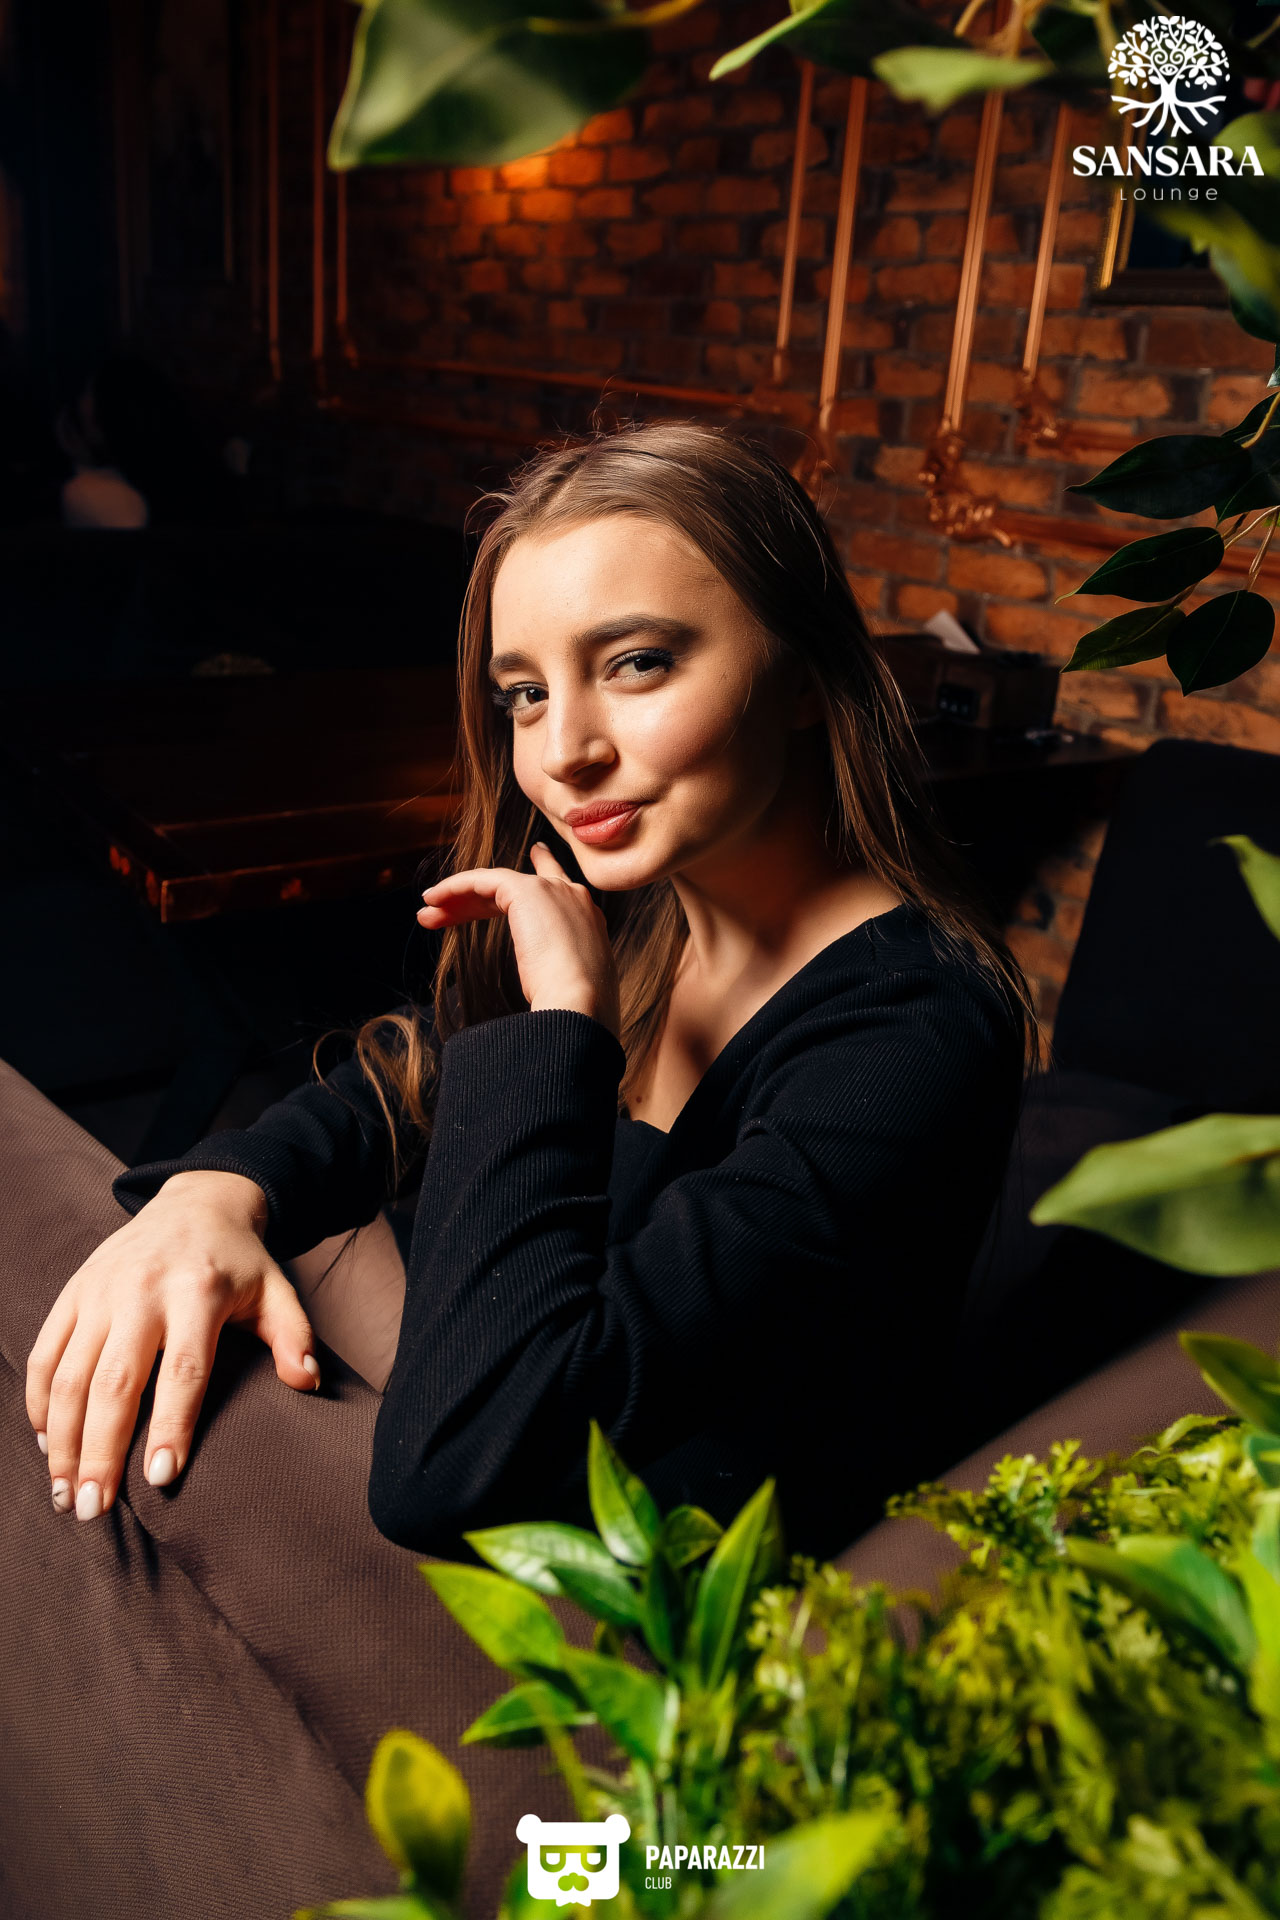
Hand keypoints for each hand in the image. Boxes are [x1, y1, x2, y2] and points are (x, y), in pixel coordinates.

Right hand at [25, 1170, 319, 1520]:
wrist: (194, 1202)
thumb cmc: (238, 1262)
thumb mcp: (277, 1290)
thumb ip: (293, 1336)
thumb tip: (308, 1382)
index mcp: (198, 1291)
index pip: (181, 1368)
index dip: (171, 1424)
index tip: (160, 1476)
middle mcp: (141, 1290)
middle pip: (113, 1382)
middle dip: (99, 1451)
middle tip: (92, 1508)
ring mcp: (99, 1291)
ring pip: (70, 1375)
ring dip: (62, 1440)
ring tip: (64, 1494)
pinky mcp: (72, 1293)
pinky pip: (44, 1354)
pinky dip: (39, 1403)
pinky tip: (47, 1445)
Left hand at [418, 841, 620, 1035]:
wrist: (581, 1006)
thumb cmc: (575, 1012)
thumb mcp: (570, 988)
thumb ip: (558, 977)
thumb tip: (543, 1001)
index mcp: (588, 923)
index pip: (554, 894)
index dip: (529, 884)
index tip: (525, 865)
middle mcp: (574, 898)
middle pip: (517, 888)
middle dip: (476, 900)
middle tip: (444, 910)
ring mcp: (553, 890)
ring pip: (495, 883)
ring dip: (458, 898)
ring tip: (428, 913)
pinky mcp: (527, 890)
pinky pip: (482, 879)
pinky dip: (455, 887)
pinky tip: (433, 900)